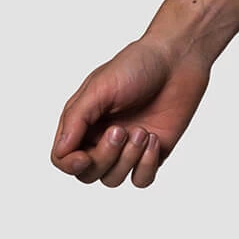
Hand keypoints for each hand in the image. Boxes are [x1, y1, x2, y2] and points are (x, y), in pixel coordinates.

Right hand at [50, 38, 210, 187]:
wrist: (178, 59)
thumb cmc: (136, 65)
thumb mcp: (99, 87)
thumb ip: (77, 119)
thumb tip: (61, 151)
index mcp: (83, 122)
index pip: (63, 158)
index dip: (70, 165)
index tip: (83, 158)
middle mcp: (101, 138)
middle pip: (88, 174)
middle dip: (104, 157)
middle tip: (121, 130)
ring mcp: (128, 148)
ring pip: (114, 179)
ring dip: (127, 159)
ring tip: (142, 131)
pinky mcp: (153, 153)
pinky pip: (141, 180)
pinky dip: (146, 166)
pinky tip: (155, 140)